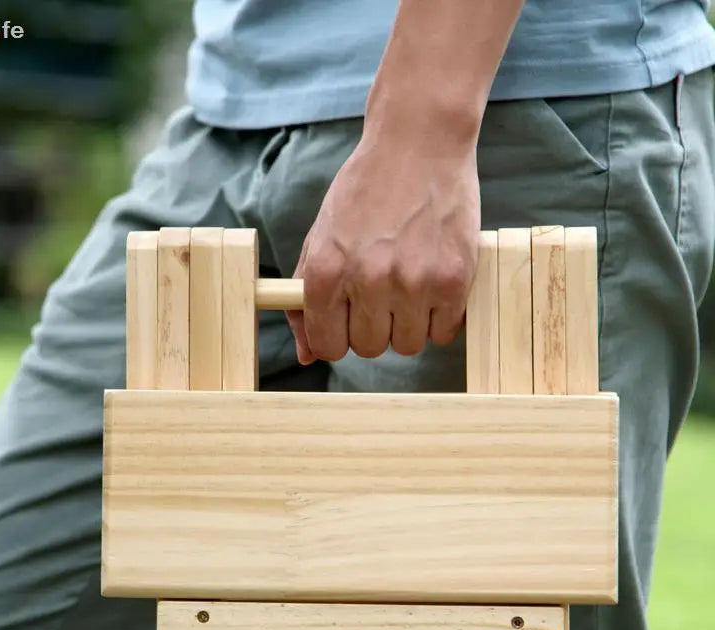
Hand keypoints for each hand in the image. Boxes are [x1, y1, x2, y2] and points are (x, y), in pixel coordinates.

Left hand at [286, 134, 479, 363]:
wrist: (419, 144)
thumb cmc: (365, 192)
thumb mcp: (321, 239)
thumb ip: (305, 300)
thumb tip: (306, 355)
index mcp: (327, 272)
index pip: (328, 346)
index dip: (339, 337)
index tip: (350, 321)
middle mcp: (368, 281)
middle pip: (369, 349)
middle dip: (374, 328)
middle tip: (383, 294)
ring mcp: (413, 283)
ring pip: (407, 346)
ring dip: (408, 325)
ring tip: (410, 286)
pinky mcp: (453, 280)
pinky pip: (443, 333)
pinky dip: (440, 317)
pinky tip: (434, 283)